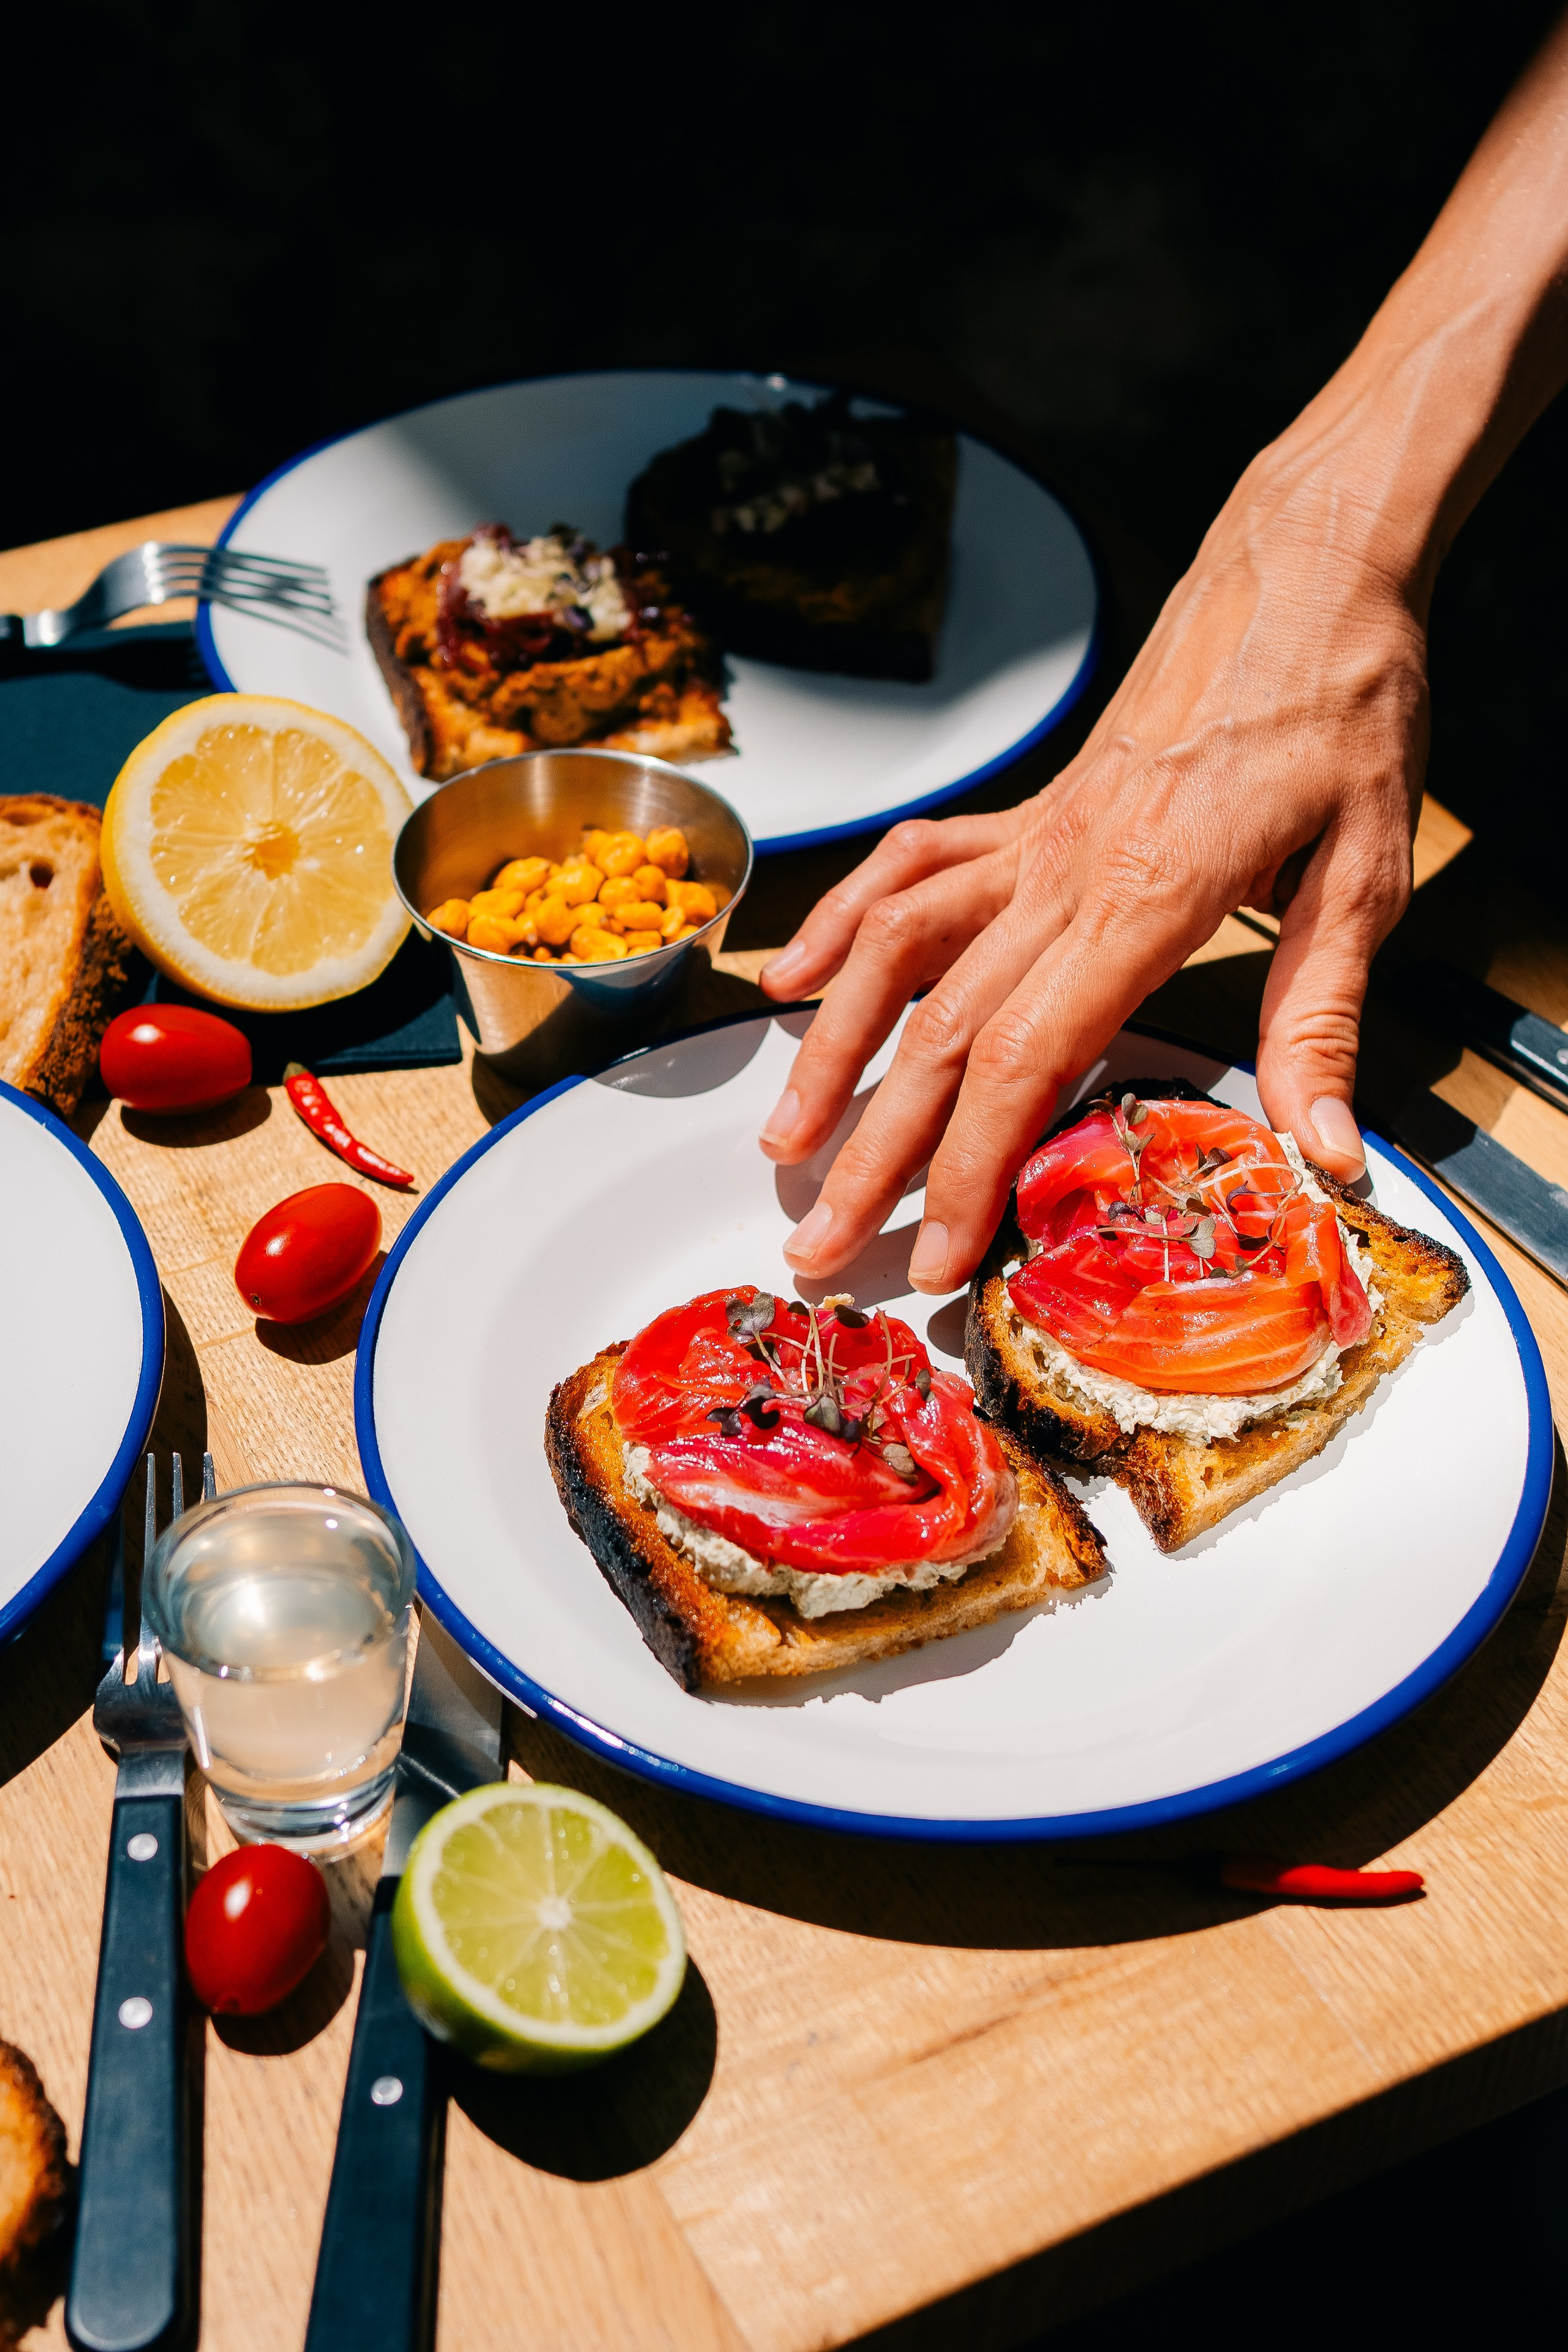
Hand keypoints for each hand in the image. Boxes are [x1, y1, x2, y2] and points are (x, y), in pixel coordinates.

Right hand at [757, 449, 1428, 1292]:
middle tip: (820, 1242)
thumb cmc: (1344, 708)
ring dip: (829, 1050)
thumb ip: (1322, 1020)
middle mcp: (1065, 869)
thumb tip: (1326, 1154)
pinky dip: (843, 922)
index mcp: (1146, 897)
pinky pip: (909, 865)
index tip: (930, 1255)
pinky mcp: (1027, 811)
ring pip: (897, 950)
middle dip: (873, 1152)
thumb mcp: (1368, 873)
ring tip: (786, 1137)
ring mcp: (1033, 836)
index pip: (1026, 1057)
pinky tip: (795, 978)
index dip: (965, 1168)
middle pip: (941, 1030)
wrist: (1309, 570)